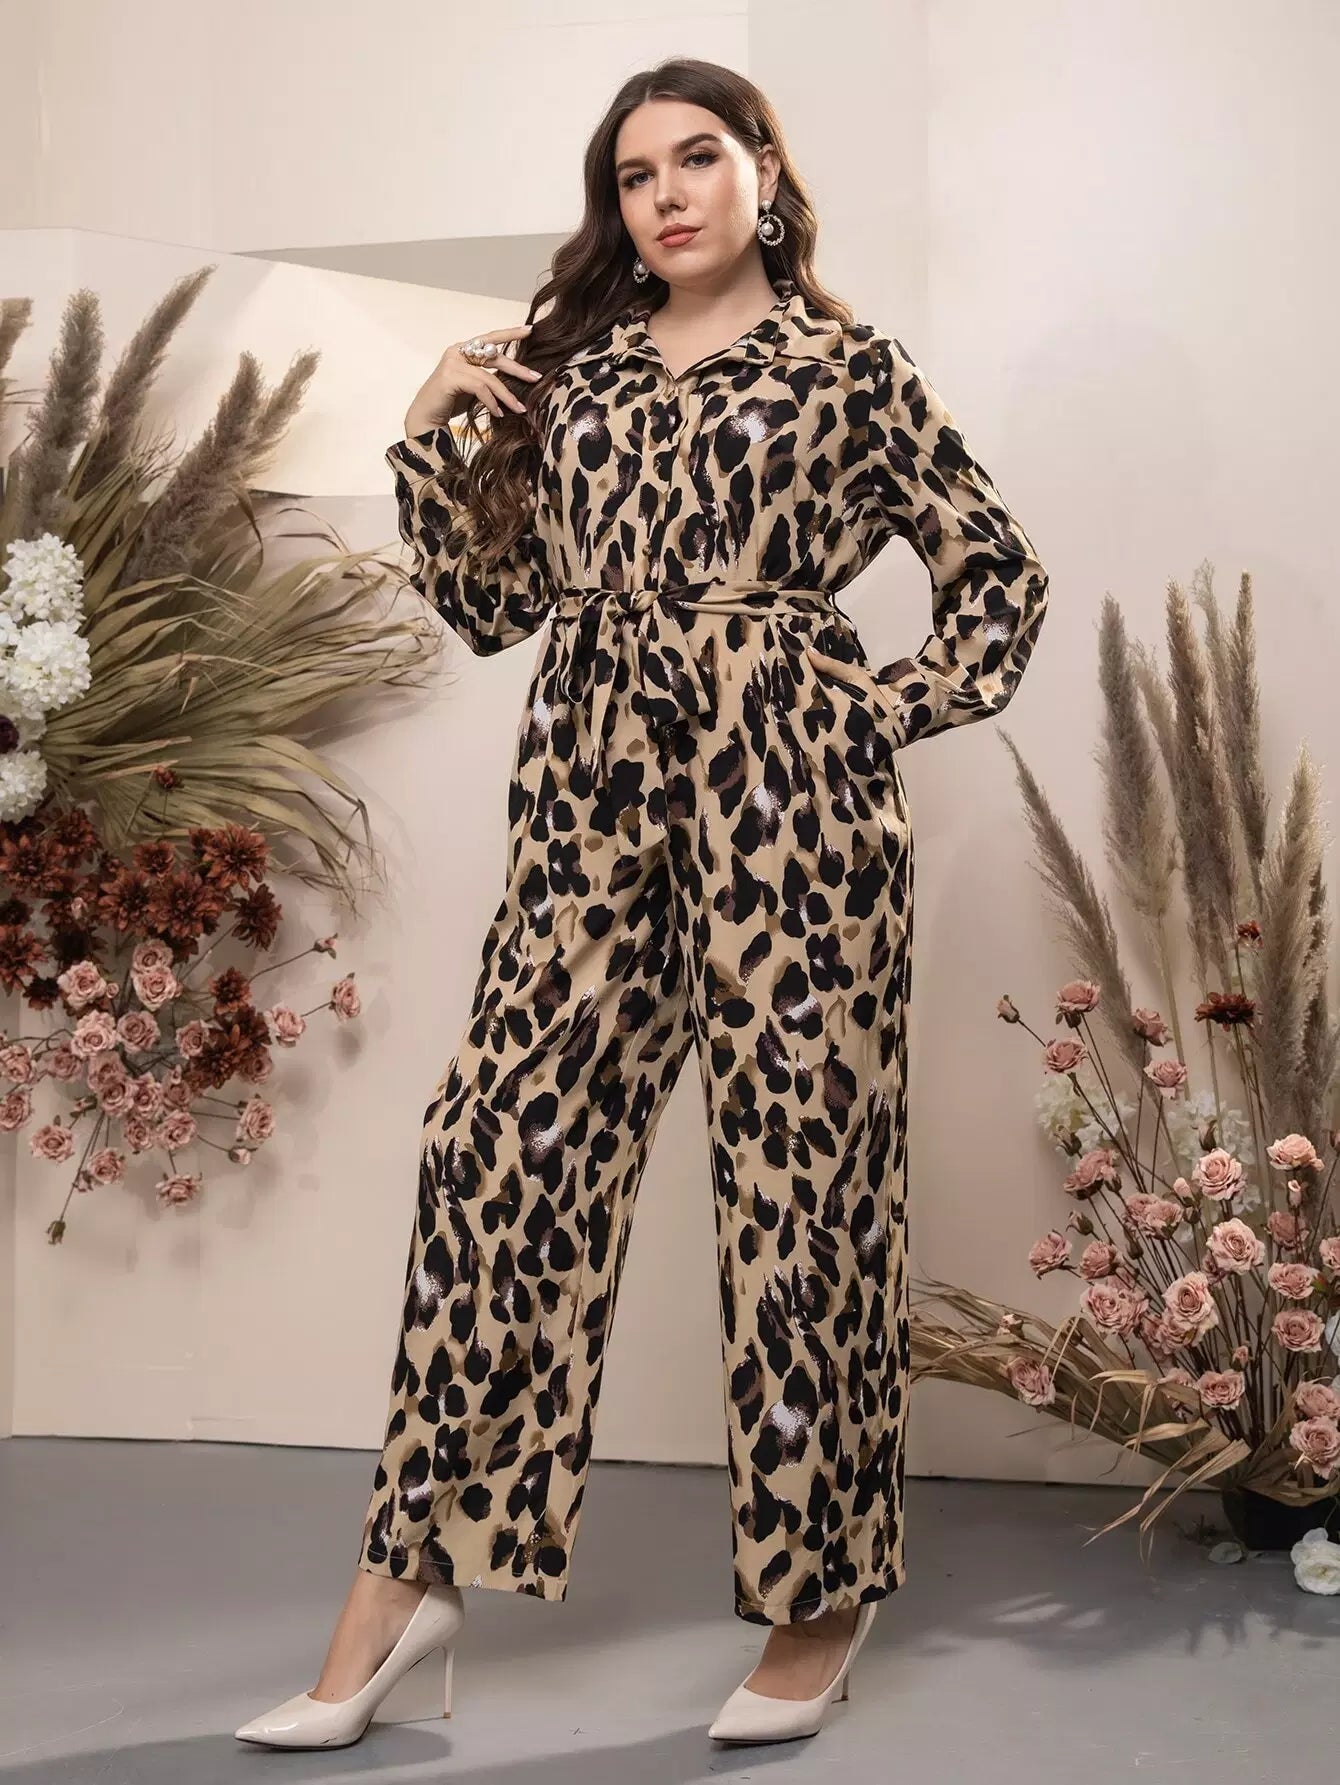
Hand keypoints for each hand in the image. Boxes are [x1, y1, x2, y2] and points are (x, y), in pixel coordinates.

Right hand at [403, 323, 541, 435]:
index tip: (529, 330)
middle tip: (536, 378)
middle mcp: (457, 352)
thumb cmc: (450, 403)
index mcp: (463, 350)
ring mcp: (452, 363)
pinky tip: (499, 413)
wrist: (426, 419)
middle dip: (517, 368)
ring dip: (507, 395)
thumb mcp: (474, 387)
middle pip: (494, 356)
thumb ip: (488, 378)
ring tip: (519, 409)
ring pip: (489, 376)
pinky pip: (480, 387)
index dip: (510, 333)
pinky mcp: (450, 377)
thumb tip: (516, 380)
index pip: (490, 338)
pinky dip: (492, 401)